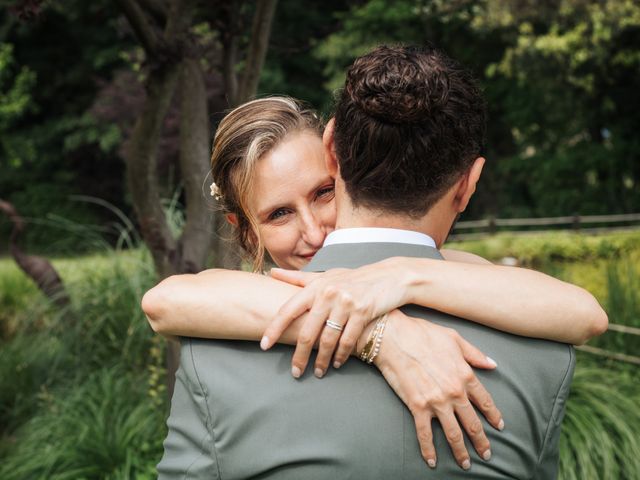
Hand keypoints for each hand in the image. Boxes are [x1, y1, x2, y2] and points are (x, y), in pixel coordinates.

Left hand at [264, 261, 408, 377]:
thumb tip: (270, 273)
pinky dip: (341, 355)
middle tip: (295, 372)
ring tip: (318, 372)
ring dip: (322, 360)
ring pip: (328, 340)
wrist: (388, 277)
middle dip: (300, 356)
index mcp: (315, 286)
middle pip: (308, 332)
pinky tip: (336, 364)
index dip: (274, 329)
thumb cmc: (352, 278)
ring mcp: (346, 303)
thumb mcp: (326, 275)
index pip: (288, 310)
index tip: (264, 346)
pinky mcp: (363, 312)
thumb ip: (297, 278)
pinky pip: (348, 341)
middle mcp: (328, 294)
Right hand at [371, 310, 502, 469]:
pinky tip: (433, 461)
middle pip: (472, 423)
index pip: (484, 401)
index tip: (499, 426)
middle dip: (481, 441)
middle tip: (487, 453)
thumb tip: (492, 364)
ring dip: (461, 451)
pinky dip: (429, 450)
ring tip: (466, 463)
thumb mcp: (453, 338)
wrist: (394, 337)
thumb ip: (474, 354)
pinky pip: (425, 433)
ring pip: (454, 433)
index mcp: (465, 375)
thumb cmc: (422, 333)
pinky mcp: (417, 406)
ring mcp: (436, 401)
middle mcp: (454, 392)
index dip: (493, 416)